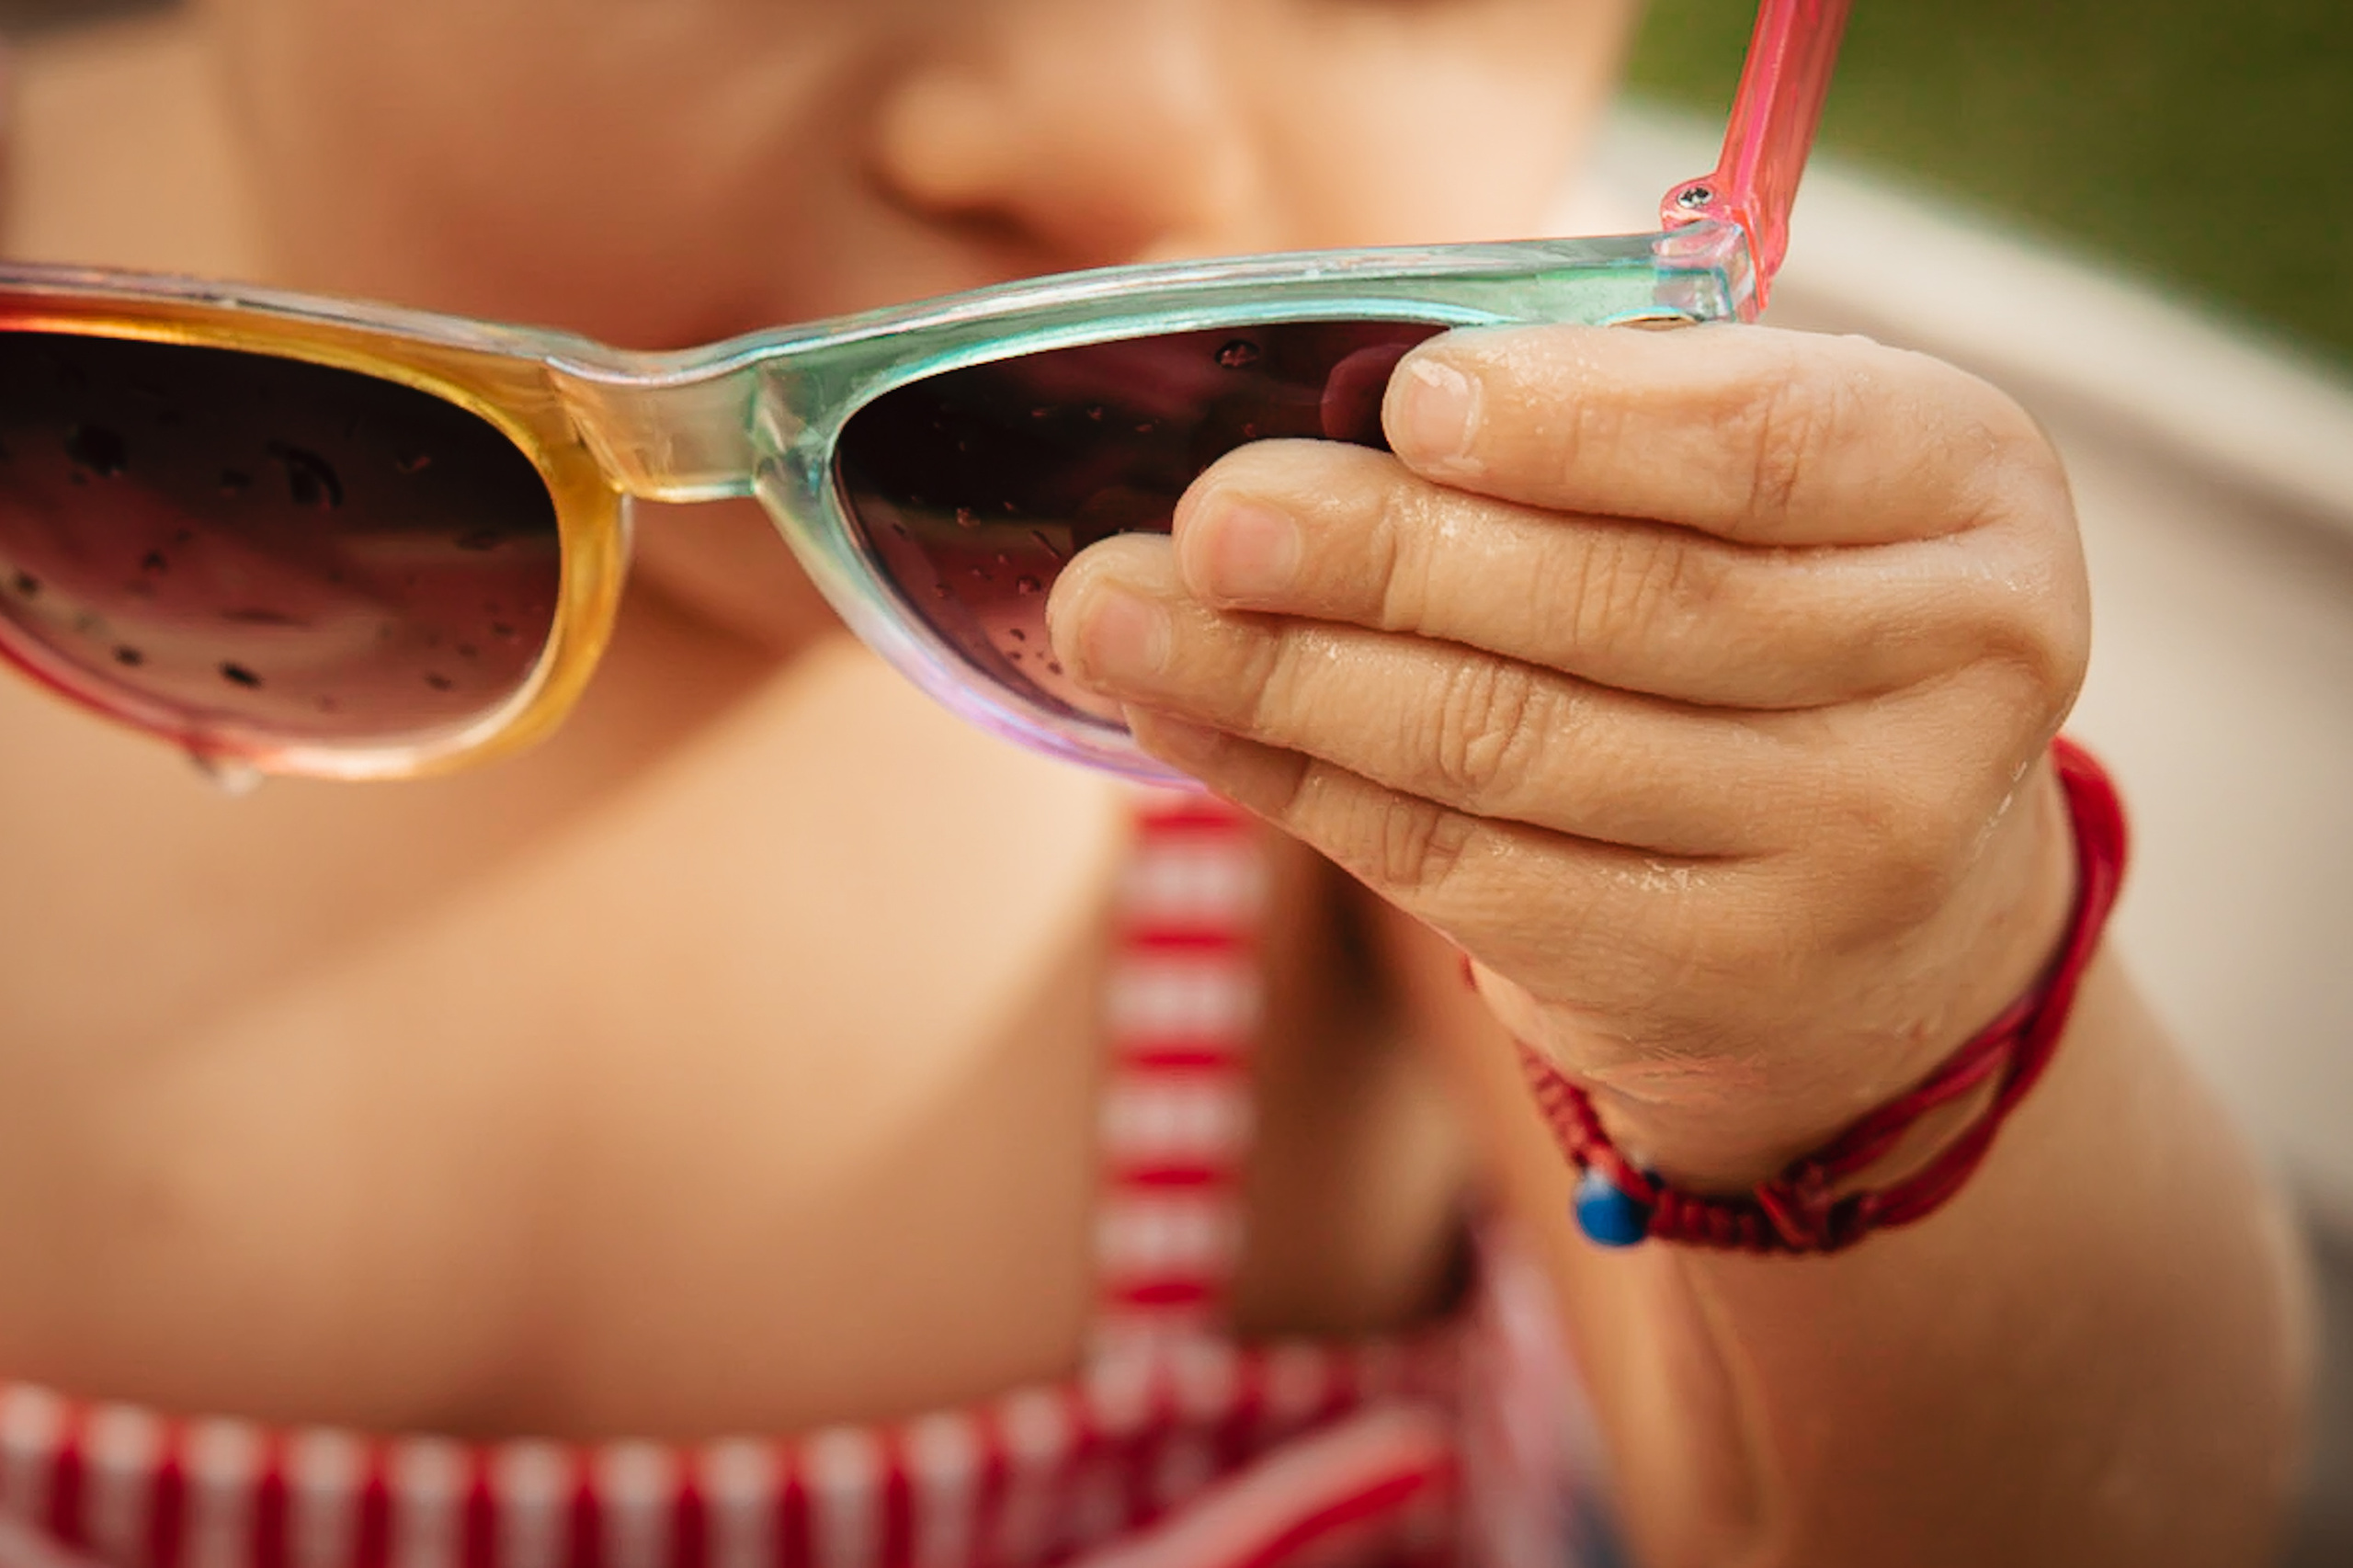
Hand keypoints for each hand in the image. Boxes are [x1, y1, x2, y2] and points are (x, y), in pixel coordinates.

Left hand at [1046, 324, 2090, 1183]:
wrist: (1888, 917)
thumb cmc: (1783, 623)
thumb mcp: (1769, 491)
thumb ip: (1615, 429)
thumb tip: (1338, 423)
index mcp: (1971, 501)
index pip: (1764, 446)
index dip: (1575, 426)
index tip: (1407, 402)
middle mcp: (1946, 684)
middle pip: (1612, 608)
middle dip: (1375, 557)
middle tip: (1208, 517)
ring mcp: (1834, 857)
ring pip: (1502, 748)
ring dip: (1279, 678)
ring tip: (1120, 611)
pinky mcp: (1694, 980)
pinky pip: (1448, 864)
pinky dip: (1289, 782)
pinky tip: (1181, 715)